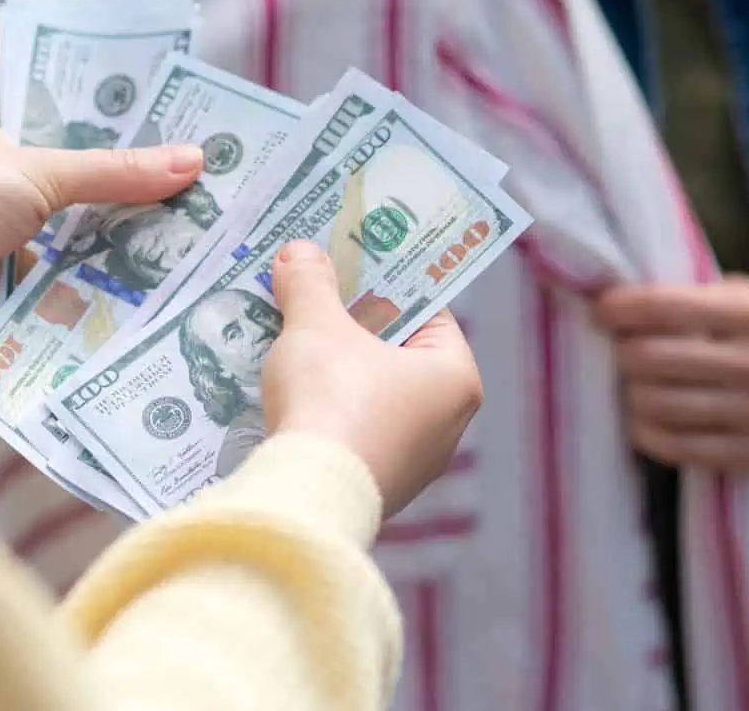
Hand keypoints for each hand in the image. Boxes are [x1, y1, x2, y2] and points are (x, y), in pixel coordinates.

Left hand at [0, 132, 203, 370]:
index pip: (100, 153)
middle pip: (112, 212)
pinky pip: (91, 314)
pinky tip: (183, 309)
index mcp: (28, 162)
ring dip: (152, 265)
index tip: (209, 155)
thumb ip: (115, 171)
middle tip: (233, 212)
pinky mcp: (39, 318)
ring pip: (108, 264)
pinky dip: (127, 313)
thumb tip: (193, 160)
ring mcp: (39, 267)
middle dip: (163, 213)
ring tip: (224, 259)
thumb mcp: (36, 170)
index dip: (149, 154)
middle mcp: (37, 214)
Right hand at [260, 241, 482, 515]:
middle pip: (396, 354)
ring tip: (292, 340)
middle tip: (314, 294)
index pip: (426, 312)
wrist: (306, 496)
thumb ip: (310, 283)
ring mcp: (413, 465)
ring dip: (334, 370)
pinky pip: (353, 435)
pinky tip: (291, 395)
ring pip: (372, 396)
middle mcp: (448, 425)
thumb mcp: (316, 326)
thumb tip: (298, 252)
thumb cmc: (331, 399)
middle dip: (351, 326)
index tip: (348, 264)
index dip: (384, 283)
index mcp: (456, 378)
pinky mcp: (377, 490)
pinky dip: (327, 413)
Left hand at [594, 274, 748, 473]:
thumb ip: (714, 298)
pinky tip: (643, 421)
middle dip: (623, 352)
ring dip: (631, 393)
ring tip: (635, 384)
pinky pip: (681, 449)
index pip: (669, 307)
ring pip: (660, 406)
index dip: (621, 308)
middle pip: (654, 359)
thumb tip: (641, 298)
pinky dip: (647, 433)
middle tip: (622, 350)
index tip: (602, 310)